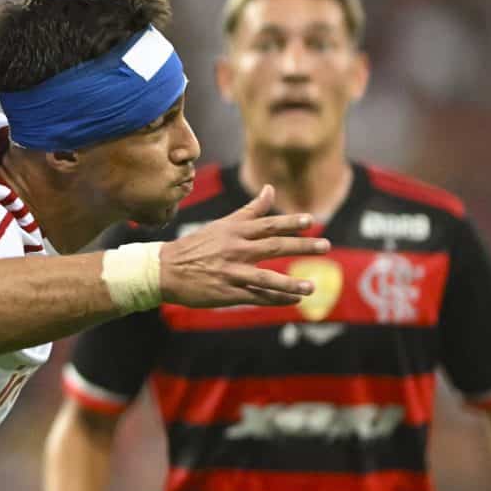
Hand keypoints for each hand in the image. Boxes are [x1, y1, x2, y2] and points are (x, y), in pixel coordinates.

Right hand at [158, 187, 329, 308]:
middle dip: (301, 246)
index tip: (310, 220)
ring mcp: (231, 272)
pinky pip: (257, 297)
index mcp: (233, 231)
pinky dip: (277, 299)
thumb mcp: (222, 225)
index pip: (266, 224)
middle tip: (325, 246)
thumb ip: (250, 210)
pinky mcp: (227, 292)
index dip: (289, 222)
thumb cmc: (197, 245)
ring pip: (267, 278)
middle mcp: (234, 249)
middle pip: (273, 247)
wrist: (165, 269)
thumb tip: (270, 189)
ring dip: (291, 283)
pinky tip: (293, 301)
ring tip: (312, 286)